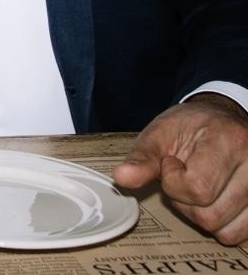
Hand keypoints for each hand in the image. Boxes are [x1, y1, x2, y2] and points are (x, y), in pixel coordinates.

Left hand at [113, 95, 247, 243]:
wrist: (221, 120)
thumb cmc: (190, 127)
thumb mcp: (161, 133)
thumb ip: (142, 158)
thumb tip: (121, 178)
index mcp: (228, 140)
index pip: (197, 187)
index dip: (174, 181)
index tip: (172, 163)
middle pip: (210, 215)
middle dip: (185, 201)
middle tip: (185, 176)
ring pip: (226, 231)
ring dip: (203, 215)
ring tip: (201, 187)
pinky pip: (242, 236)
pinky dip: (223, 226)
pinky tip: (217, 200)